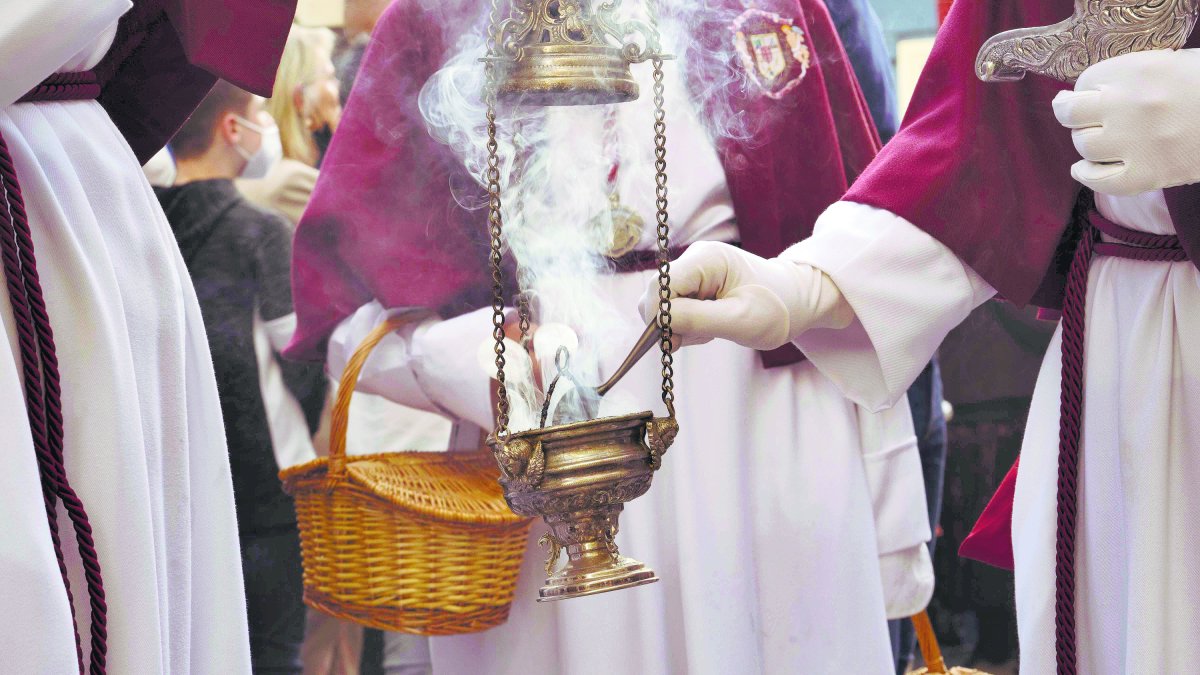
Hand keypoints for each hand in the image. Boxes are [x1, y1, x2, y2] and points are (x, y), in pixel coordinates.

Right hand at [639, 242, 851, 350]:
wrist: (796, 302)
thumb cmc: (776, 309)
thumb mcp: (739, 321)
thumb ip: (696, 320)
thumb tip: (657, 321)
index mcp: (707, 259)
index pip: (659, 286)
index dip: (659, 315)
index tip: (675, 340)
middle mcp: (695, 258)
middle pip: (655, 294)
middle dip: (670, 322)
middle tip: (701, 336)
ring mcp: (693, 270)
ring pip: (661, 303)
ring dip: (680, 325)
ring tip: (713, 329)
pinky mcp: (694, 283)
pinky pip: (674, 307)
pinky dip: (687, 323)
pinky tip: (710, 325)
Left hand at [1053, 49, 1199, 195]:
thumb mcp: (1171, 64)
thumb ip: (1131, 76)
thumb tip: (1088, 94)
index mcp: (1138, 70)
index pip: (1084, 83)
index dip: (1086, 91)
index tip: (1093, 96)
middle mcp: (1131, 104)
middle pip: (1072, 116)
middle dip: (1076, 117)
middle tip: (1088, 119)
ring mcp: (1137, 142)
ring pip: (1084, 147)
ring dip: (1088, 144)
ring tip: (1102, 140)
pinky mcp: (1149, 174)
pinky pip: (1100, 181)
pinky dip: (1086, 175)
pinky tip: (1084, 168)